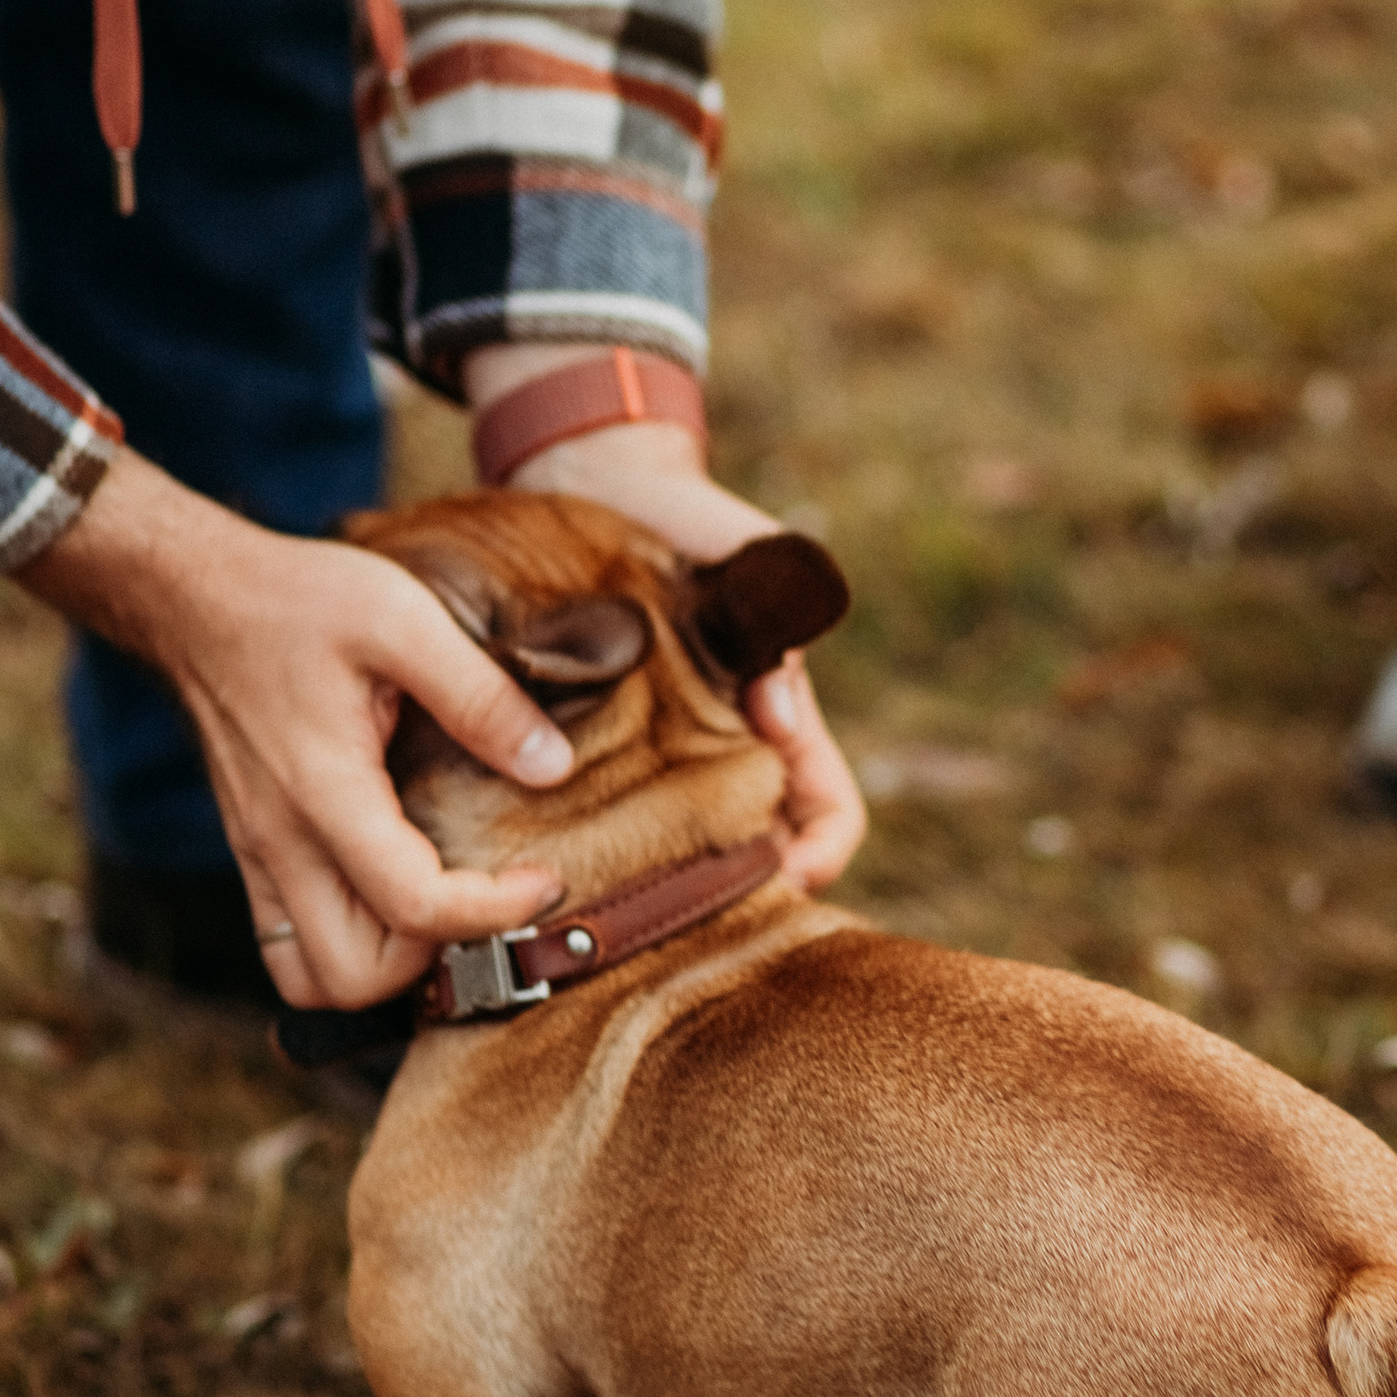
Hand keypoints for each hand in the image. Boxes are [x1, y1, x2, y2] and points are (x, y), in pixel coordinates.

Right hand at [17, 452, 575, 1007]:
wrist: (193, 601)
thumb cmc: (294, 601)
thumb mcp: (401, 619)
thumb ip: (480, 695)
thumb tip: (553, 765)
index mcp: (324, 792)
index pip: (414, 907)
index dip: (495, 912)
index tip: (546, 878)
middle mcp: (282, 844)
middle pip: (358, 977)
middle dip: (437, 957)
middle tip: (490, 895)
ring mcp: (260, 858)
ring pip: (316, 979)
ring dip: (389, 967)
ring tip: (445, 905)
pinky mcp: (254, 857)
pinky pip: (292, 950)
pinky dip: (349, 950)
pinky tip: (396, 897)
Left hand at [465, 348, 866, 889]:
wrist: (606, 484)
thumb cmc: (697, 522)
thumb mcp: (755, 562)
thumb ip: (779, 631)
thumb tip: (780, 718)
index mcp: (782, 718)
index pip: (831, 815)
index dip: (822, 856)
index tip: (785, 879)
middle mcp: (729, 749)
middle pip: (758, 852)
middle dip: (739, 891)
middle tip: (693, 912)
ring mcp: (667, 753)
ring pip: (682, 844)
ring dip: (668, 875)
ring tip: (626, 893)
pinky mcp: (601, 744)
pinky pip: (610, 810)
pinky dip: (602, 837)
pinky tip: (565, 849)